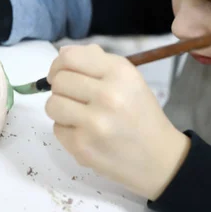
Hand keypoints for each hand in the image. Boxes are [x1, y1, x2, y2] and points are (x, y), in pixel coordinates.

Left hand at [45, 44, 190, 199]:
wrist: (159, 157)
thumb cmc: (140, 114)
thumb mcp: (129, 79)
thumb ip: (96, 61)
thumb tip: (62, 54)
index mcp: (120, 73)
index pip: (70, 57)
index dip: (59, 64)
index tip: (61, 73)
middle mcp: (108, 95)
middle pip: (59, 81)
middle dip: (62, 88)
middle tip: (76, 98)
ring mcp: (94, 123)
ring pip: (52, 104)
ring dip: (61, 109)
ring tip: (78, 115)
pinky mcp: (82, 147)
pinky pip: (57, 129)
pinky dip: (67, 130)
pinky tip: (86, 133)